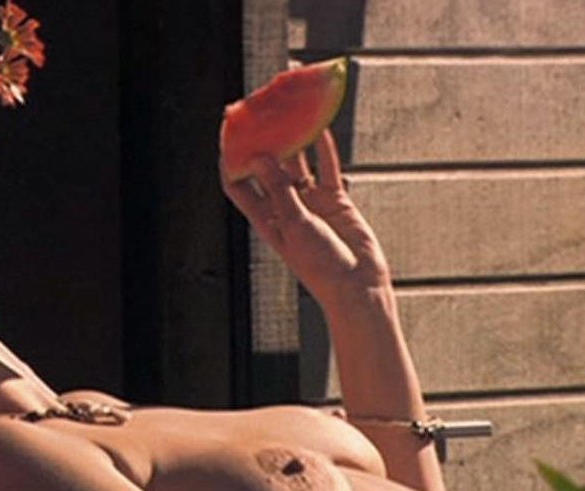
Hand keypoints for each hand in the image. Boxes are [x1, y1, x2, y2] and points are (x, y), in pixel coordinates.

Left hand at [220, 129, 390, 307]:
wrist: (357, 285)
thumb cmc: (320, 265)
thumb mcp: (294, 225)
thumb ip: (279, 189)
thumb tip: (260, 154)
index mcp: (264, 219)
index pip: (238, 185)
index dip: (230, 160)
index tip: (227, 133)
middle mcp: (283, 207)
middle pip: (266, 168)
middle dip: (260, 142)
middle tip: (255, 112)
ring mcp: (309, 201)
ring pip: (297, 163)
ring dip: (293, 139)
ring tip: (287, 111)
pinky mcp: (334, 199)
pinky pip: (327, 167)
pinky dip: (324, 148)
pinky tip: (320, 126)